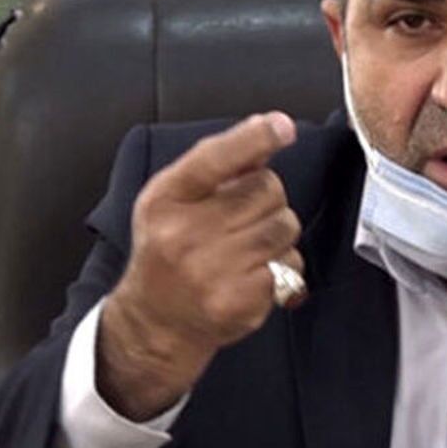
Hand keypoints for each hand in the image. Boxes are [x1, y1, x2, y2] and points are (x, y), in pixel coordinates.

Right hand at [97, 112, 300, 419]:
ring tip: (251, 245)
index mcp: (166, 199)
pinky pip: (291, 265)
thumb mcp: (175, 200)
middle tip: (245, 217)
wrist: (155, 321)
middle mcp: (184, 235)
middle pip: (267, 189)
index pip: (215, 158)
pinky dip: (284, 265)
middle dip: (267, 198)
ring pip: (285, 226)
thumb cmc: (169, 249)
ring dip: (279, 231)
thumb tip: (269, 130)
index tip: (282, 126)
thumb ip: (219, 165)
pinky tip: (256, 273)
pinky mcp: (240, 302)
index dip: (254, 138)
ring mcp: (213, 272)